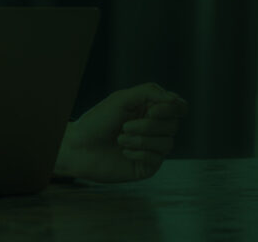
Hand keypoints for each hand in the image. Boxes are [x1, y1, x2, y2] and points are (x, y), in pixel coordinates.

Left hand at [57, 82, 187, 182]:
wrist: (79, 147)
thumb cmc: (97, 121)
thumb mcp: (122, 99)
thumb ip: (149, 93)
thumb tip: (175, 99)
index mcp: (150, 109)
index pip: (178, 107)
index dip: (171, 109)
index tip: (152, 110)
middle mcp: (155, 128)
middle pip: (173, 125)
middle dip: (148, 126)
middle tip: (125, 126)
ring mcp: (152, 148)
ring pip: (167, 143)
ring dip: (141, 140)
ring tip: (120, 139)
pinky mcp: (147, 166)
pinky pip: (156, 159)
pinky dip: (138, 153)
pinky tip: (123, 152)